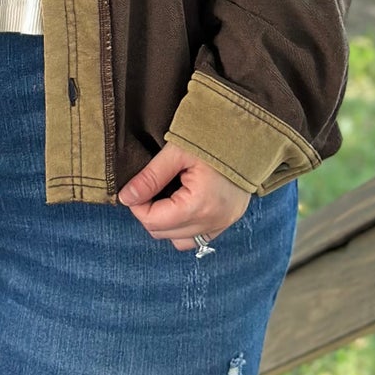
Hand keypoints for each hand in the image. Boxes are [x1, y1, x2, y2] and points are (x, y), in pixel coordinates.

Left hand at [117, 141, 251, 249]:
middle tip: (148, 189)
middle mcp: (213, 221)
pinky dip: (184, 227)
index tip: (136, 188)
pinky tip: (181, 205)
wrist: (247, 133)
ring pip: (179, 241)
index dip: (138, 206)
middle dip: (149, 214)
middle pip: (164, 234)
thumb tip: (126, 197)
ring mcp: (223, 224)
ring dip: (166, 224)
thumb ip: (150, 177)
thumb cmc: (211, 139)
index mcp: (199, 205)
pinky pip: (198, 238)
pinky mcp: (228, 222)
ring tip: (166, 197)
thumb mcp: (176, 152)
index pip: (154, 222)